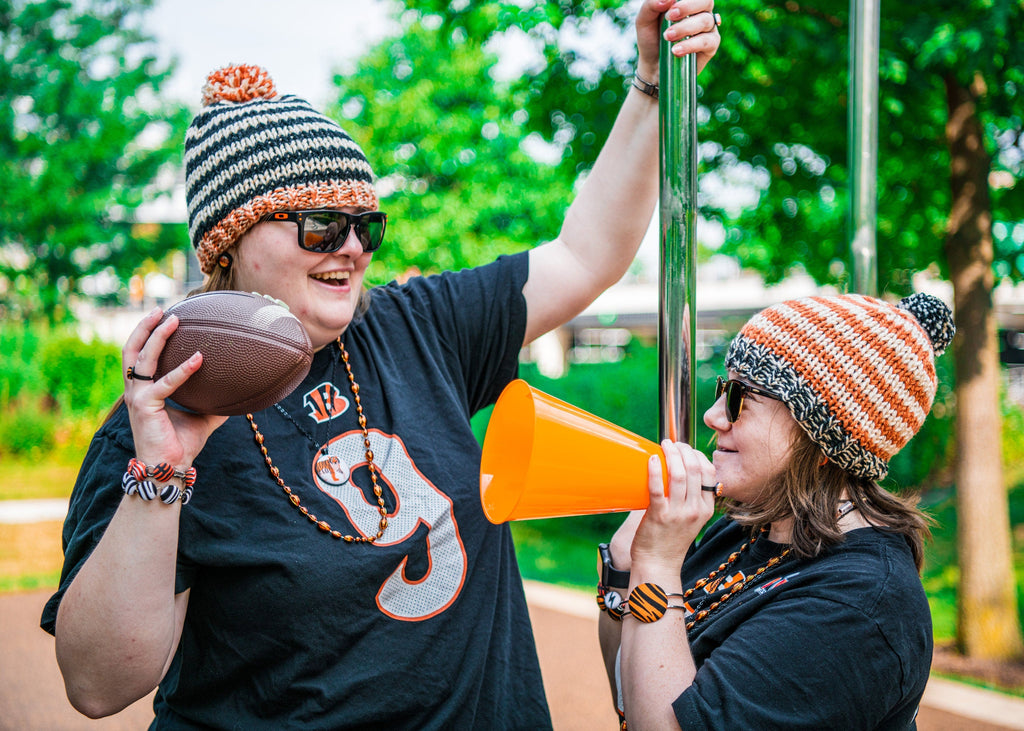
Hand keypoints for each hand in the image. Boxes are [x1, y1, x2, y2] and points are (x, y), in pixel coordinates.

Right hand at [123, 308, 227, 468]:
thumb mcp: (202, 418)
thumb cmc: (181, 444)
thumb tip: (239, 392)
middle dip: (144, 327)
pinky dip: (181, 370)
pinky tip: (199, 359)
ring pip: (142, 359)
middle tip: (163, 309)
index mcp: (144, 390)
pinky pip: (164, 384)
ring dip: (157, 337)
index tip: (164, 316)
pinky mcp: (145, 407)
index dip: (148, 335)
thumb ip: (215, 402)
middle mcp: (136, 390)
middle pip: (132, 350)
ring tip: (174, 320)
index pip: (140, 356)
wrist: (170, 468)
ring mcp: (138, 397)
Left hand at [629, 440, 716, 574]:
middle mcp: (695, 510)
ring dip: (671, 454)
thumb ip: (689, 499)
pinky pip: (658, 487)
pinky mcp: (659, 516)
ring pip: (679, 474)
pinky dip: (655, 470)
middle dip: (684, 450)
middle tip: (672, 443)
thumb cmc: (669, 541)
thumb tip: (677, 472)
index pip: (709, 474)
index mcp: (706, 509)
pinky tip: (652, 459)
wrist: (658, 566)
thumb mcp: (689, 520)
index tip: (686, 449)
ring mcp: (678, 513)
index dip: (698, 456)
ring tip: (663, 445)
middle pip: (695, 469)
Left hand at [635, 0, 720, 82]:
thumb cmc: (652, 39)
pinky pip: (708, 41)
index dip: (685, 0)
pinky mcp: (711, 45)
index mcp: (687, 2)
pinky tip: (676, 50)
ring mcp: (708, 28)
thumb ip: (651, 5)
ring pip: (705, 21)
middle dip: (687, 7)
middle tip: (670, 17)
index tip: (669, 8)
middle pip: (706, 1)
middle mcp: (701, 12)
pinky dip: (691, 45)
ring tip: (668, 37)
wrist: (653, 65)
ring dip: (685, 28)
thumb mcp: (645, 20)